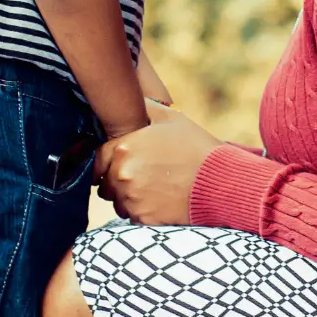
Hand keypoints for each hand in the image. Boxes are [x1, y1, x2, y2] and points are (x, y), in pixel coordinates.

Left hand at [100, 101, 224, 224]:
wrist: (220, 181)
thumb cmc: (195, 147)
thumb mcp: (170, 118)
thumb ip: (142, 107)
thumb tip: (126, 98)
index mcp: (124, 148)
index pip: (96, 159)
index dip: (107, 160)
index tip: (122, 161)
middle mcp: (122, 174)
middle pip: (105, 183)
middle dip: (118, 179)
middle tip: (144, 174)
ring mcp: (131, 199)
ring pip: (118, 201)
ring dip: (129, 196)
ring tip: (156, 187)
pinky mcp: (142, 218)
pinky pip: (132, 216)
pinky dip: (143, 211)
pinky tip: (162, 200)